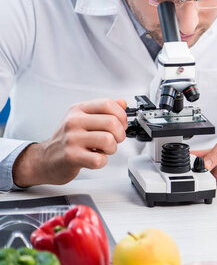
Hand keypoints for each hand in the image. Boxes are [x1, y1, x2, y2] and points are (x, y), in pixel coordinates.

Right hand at [12, 98, 127, 186]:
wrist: (46, 159)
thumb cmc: (67, 140)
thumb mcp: (83, 119)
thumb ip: (103, 110)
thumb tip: (122, 103)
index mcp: (78, 110)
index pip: (108, 104)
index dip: (122, 116)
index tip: (121, 125)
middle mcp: (74, 121)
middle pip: (112, 122)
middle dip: (120, 135)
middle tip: (114, 140)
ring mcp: (72, 139)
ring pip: (108, 140)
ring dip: (112, 149)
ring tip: (103, 150)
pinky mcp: (71, 156)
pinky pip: (99, 159)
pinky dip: (102, 161)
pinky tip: (95, 158)